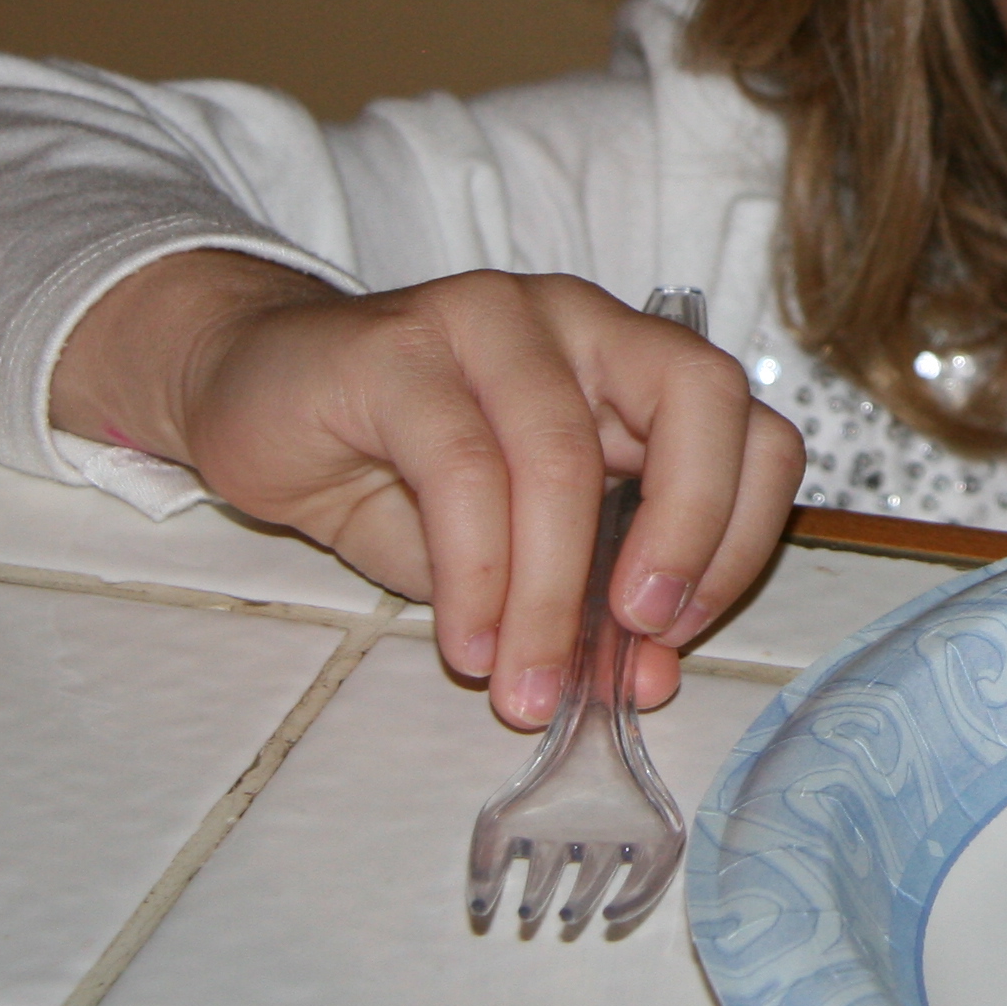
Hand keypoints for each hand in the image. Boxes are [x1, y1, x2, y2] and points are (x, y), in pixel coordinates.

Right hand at [53, 253, 805, 729]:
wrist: (252, 395)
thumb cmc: (396, 473)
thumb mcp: (513, 553)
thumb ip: (586, 600)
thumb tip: (645, 681)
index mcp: (638, 366)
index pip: (753, 429)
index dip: (740, 538)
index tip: (679, 636)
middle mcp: (585, 323)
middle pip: (700, 397)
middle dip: (691, 532)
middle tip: (641, 639)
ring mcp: (494, 317)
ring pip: (563, 452)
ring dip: (553, 593)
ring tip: (526, 688)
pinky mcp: (398, 345)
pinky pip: (460, 466)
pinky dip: (475, 573)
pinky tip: (465, 642)